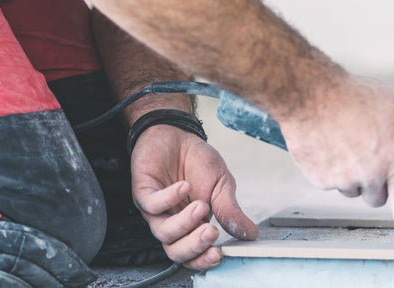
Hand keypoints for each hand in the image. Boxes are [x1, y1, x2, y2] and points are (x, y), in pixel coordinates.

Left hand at [130, 124, 257, 270]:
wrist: (177, 134)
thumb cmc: (197, 161)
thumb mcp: (223, 184)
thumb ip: (231, 210)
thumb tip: (250, 234)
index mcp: (193, 225)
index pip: (194, 253)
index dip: (204, 259)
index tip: (219, 253)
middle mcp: (172, 222)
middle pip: (175, 251)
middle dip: (194, 247)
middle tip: (211, 233)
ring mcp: (156, 210)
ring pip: (163, 232)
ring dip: (184, 222)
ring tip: (201, 205)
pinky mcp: (143, 193)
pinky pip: (152, 205)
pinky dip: (170, 198)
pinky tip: (185, 186)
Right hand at [277, 76, 393, 222]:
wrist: (309, 92)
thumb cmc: (352, 94)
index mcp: (391, 159)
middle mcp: (367, 174)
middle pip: (378, 198)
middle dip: (378, 182)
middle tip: (372, 156)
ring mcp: (341, 179)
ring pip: (353, 191)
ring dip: (354, 178)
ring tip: (349, 147)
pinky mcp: (318, 179)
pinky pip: (331, 185)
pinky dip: (332, 172)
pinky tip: (332, 148)